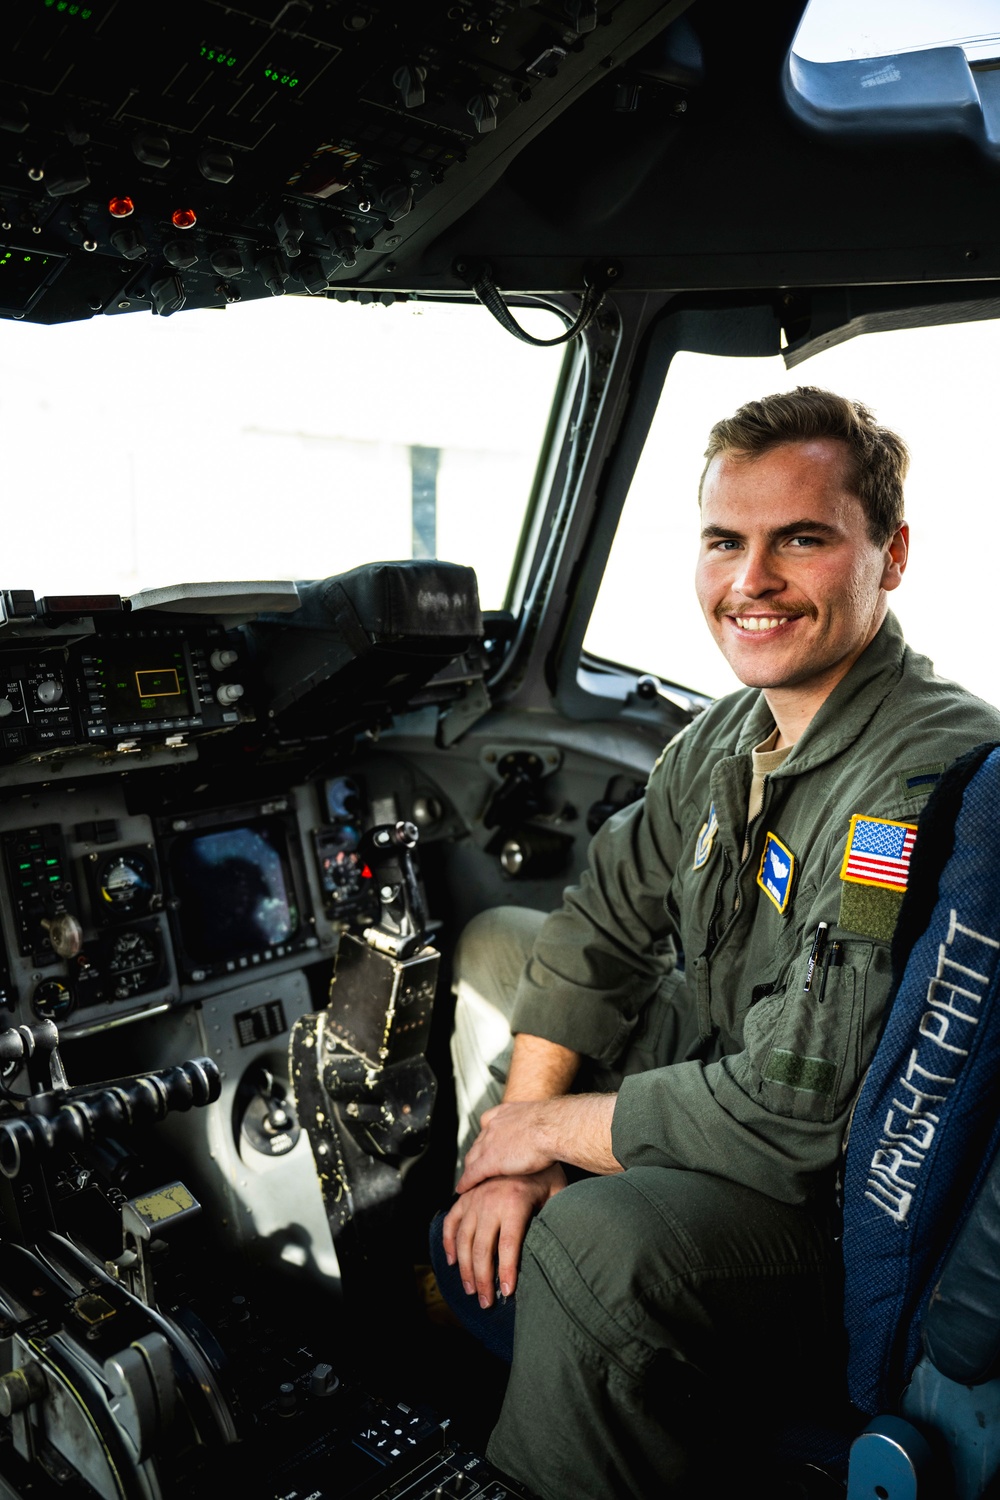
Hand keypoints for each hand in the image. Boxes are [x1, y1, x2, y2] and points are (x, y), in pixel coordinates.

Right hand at [442, 1165, 566, 1306]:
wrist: (530, 1137)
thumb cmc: (546, 1169)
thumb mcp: (557, 1192)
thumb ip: (554, 1217)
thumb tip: (558, 1245)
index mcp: (513, 1202)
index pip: (508, 1246)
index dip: (506, 1272)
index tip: (507, 1293)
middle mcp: (489, 1201)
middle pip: (482, 1249)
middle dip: (483, 1280)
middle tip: (486, 1302)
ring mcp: (475, 1198)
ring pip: (463, 1240)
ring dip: (465, 1268)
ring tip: (471, 1289)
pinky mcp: (467, 1196)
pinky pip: (451, 1221)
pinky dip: (448, 1242)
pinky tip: (452, 1260)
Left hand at [457, 1094, 619, 1191]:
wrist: (554, 1127)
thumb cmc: (558, 1123)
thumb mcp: (547, 1117)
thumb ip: (545, 1124)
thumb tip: (558, 1129)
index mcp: (507, 1112)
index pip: (488, 1123)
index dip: (487, 1137)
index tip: (486, 1144)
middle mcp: (495, 1126)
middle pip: (478, 1142)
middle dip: (477, 1154)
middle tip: (475, 1164)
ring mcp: (490, 1144)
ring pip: (473, 1158)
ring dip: (470, 1169)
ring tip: (468, 1179)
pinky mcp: (490, 1162)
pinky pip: (472, 1174)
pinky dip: (466, 1182)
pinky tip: (462, 1189)